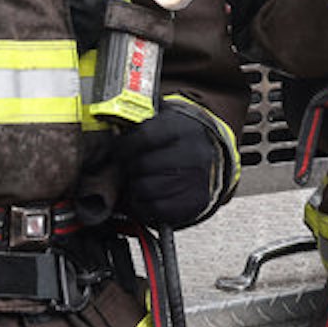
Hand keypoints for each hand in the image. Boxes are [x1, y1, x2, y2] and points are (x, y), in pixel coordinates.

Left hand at [117, 104, 226, 228]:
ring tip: (138, 180)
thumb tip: (110, 121)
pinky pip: (155, 209)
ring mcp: (196, 181)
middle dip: (129, 167)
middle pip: (142, 165)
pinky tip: (146, 196)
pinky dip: (144, 205)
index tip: (119, 149)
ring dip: (135, 187)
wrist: (217, 156)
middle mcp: (193, 154)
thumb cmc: (183, 137)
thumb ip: (144, 118)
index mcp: (184, 129)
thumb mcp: (169, 117)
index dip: (124, 145)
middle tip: (129, 166)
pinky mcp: (195, 202)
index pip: (144, 137)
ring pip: (145, 189)